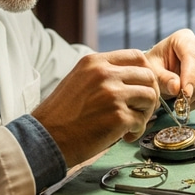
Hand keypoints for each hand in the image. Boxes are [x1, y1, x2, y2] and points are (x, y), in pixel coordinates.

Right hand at [32, 50, 159, 164]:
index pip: (137, 56)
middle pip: (148, 76)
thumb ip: (104, 73)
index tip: (140, 88)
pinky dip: (137, 130)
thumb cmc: (62, 114)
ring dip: (145, 113)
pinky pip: (142, 120)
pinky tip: (124, 136)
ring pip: (150, 97)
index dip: (144, 72)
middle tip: (139, 110)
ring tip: (131, 123)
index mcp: (96, 62)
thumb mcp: (80, 79)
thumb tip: (134, 74)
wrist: (45, 139)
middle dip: (148, 95)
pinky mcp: (118, 117)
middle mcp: (105, 74)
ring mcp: (113, 95)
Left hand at [145, 28, 194, 106]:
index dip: (191, 75)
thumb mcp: (152, 72)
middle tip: (183, 103)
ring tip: (185, 105)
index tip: (185, 93)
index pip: (192, 55)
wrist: (159, 72)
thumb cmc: (155, 68)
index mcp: (183, 38)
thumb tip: (176, 87)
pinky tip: (191, 103)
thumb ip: (163, 79)